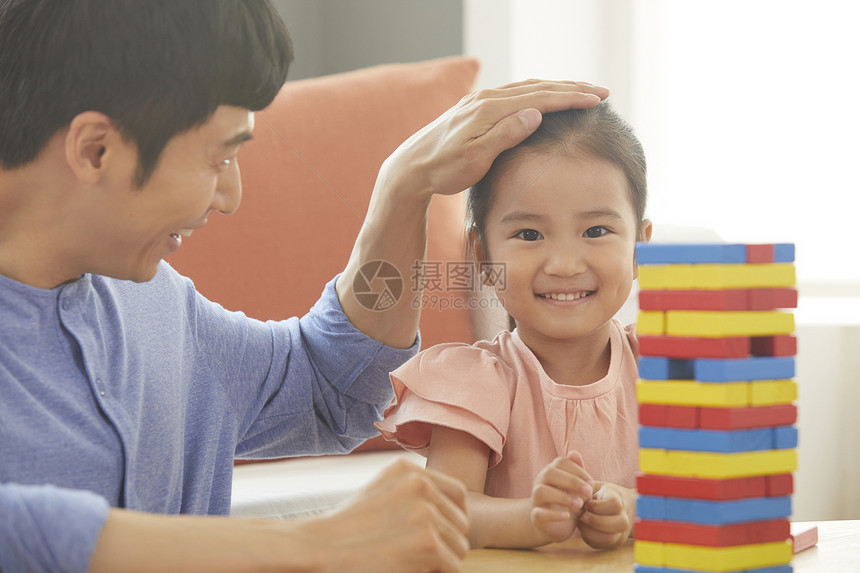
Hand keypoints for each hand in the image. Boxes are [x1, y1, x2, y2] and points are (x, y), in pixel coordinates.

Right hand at [306, 458, 469, 572]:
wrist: (317, 549)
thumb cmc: (344, 529)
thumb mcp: (379, 491)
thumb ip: (412, 492)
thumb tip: (451, 511)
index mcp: (408, 469)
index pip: (458, 493)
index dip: (453, 517)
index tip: (441, 534)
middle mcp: (420, 484)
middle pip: (462, 522)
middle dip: (448, 541)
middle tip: (422, 554)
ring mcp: (426, 513)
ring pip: (459, 546)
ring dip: (442, 560)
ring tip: (412, 562)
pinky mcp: (428, 543)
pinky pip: (452, 566)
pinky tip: (411, 570)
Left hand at [379, 80, 609, 201]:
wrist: (411, 168)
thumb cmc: (443, 169)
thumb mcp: (475, 158)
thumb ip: (506, 134)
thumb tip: (536, 113)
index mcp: (489, 109)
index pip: (540, 98)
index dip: (571, 97)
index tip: (597, 99)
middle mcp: (486, 99)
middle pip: (537, 86)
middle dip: (572, 87)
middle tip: (602, 91)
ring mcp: (480, 101)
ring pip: (527, 87)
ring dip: (556, 87)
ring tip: (582, 91)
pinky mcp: (476, 108)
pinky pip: (514, 93)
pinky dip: (537, 92)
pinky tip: (545, 99)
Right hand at [529, 451, 593, 542]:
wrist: (556, 526)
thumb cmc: (569, 502)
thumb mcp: (576, 487)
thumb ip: (577, 471)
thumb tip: (574, 453)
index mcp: (551, 473)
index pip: (560, 462)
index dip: (577, 470)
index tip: (591, 483)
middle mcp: (540, 483)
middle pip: (549, 473)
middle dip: (571, 481)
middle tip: (588, 492)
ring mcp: (536, 500)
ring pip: (541, 491)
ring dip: (562, 497)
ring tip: (579, 505)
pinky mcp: (536, 517)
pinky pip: (539, 513)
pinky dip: (554, 515)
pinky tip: (567, 516)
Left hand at [579, 482, 634, 549]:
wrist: (618, 508)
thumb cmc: (600, 495)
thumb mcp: (596, 487)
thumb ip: (586, 487)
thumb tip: (572, 488)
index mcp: (619, 500)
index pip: (614, 504)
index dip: (596, 505)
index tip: (586, 503)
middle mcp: (624, 517)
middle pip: (618, 523)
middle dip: (595, 521)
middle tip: (582, 516)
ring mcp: (621, 532)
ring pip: (610, 538)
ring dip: (591, 532)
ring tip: (581, 523)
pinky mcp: (614, 543)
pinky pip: (602, 545)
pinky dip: (590, 538)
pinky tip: (584, 529)